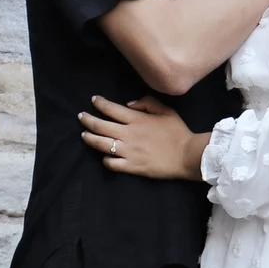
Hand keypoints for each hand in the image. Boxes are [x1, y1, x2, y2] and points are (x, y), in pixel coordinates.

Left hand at [80, 95, 206, 179]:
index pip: (111, 109)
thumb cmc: (178, 132)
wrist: (187, 156)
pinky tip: (104, 157)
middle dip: (87, 120)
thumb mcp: (166, 111)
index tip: (93, 100)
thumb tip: (129, 105)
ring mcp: (128, 151)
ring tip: (83, 135)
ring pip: (100, 144)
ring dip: (89, 138)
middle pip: (100, 126)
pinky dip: (105, 160)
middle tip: (81, 117)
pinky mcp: (131, 166)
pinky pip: (111, 163)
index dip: (100, 104)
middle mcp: (128, 134)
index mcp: (137, 119)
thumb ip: (147, 103)